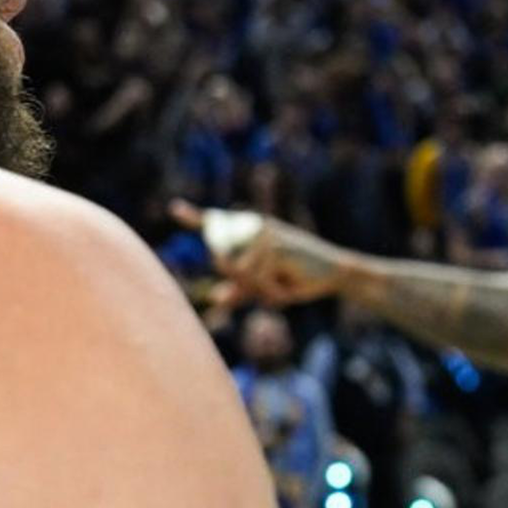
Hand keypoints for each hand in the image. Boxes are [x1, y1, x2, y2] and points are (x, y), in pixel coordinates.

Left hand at [168, 202, 345, 310]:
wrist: (333, 273)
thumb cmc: (298, 277)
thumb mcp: (265, 286)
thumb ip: (240, 290)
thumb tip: (215, 299)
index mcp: (250, 232)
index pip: (218, 224)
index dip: (194, 217)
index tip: (174, 208)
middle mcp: (254, 228)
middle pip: (224, 262)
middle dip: (243, 284)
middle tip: (272, 288)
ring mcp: (264, 236)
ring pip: (241, 275)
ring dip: (262, 290)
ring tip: (284, 284)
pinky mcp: (275, 248)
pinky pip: (259, 280)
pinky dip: (273, 291)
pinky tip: (290, 284)